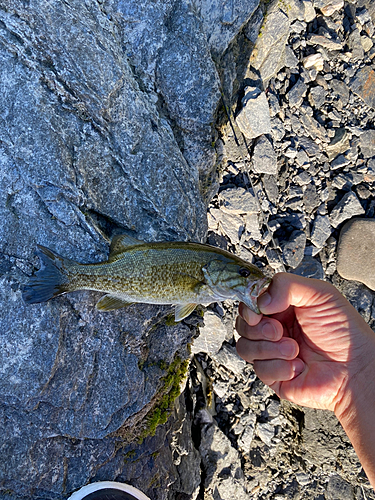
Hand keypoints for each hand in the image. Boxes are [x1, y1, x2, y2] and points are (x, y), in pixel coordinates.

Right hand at [236, 273, 374, 413]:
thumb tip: (261, 301)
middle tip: (280, 330)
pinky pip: (260, 369)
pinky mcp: (273, 375)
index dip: (249, 307)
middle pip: (243, 325)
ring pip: (245, 347)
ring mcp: (272, 352)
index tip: (258, 311)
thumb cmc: (344, 332)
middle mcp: (274, 328)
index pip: (250, 302)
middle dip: (259, 328)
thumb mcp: (320, 293)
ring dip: (270, 349)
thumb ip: (286, 284)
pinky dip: (280, 367)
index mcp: (282, 307)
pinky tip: (297, 365)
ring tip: (294, 349)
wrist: (355, 369)